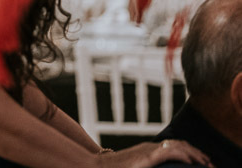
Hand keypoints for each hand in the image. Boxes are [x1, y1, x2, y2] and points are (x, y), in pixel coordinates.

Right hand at [97, 139, 211, 167]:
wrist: (100, 167)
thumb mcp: (137, 167)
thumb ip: (149, 166)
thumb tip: (159, 167)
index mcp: (150, 151)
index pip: (176, 147)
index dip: (191, 153)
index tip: (203, 163)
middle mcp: (152, 147)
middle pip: (181, 145)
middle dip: (198, 154)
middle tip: (210, 164)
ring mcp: (150, 149)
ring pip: (179, 146)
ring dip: (195, 154)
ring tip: (206, 162)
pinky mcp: (148, 155)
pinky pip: (171, 151)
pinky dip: (184, 155)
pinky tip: (193, 161)